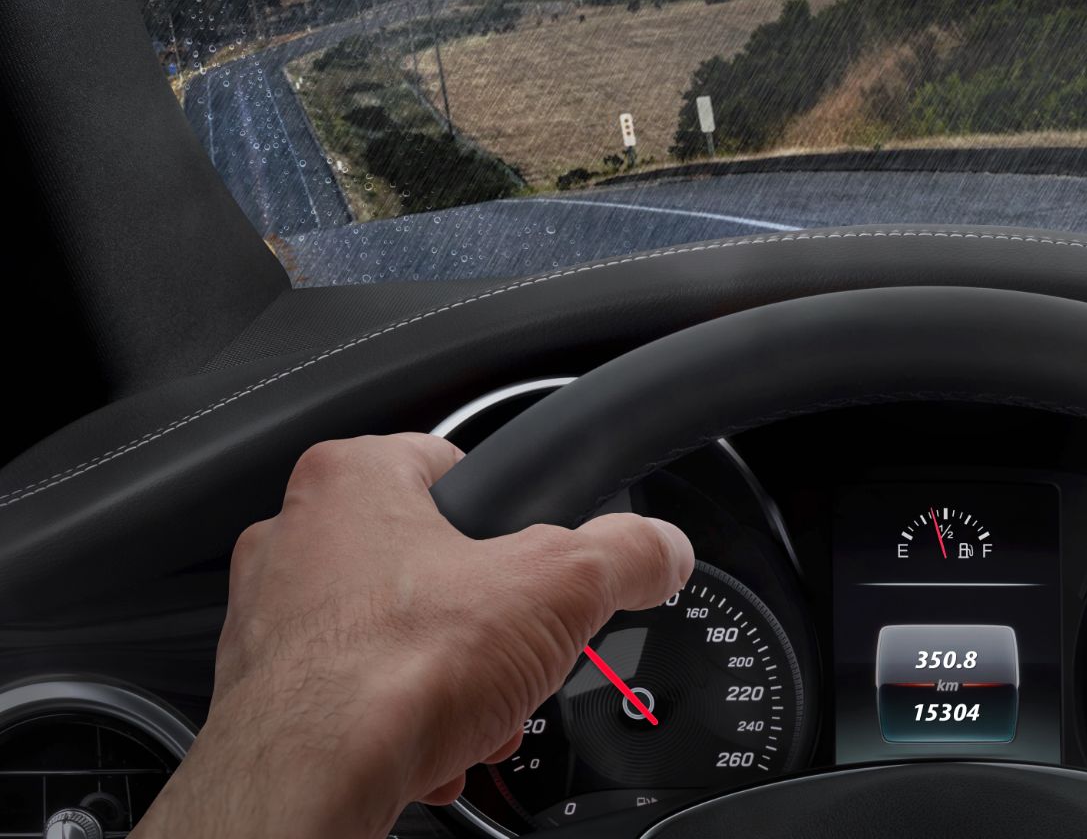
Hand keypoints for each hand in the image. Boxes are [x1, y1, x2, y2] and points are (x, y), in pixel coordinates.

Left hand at [132, 434, 693, 838]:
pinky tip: (432, 748)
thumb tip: (661, 550)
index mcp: (352, 479)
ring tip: (476, 711)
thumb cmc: (390, 672)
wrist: (308, 783)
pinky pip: (355, 698)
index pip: (453, 465)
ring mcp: (270, 620)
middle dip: (485, 622)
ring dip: (449, 680)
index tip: (538, 559)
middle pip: (432, 564)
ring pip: (394, 638)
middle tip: (515, 652)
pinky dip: (400, 724)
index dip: (510, 517)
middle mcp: (295, 538)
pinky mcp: (264, 696)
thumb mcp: (561, 588)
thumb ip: (625, 555)